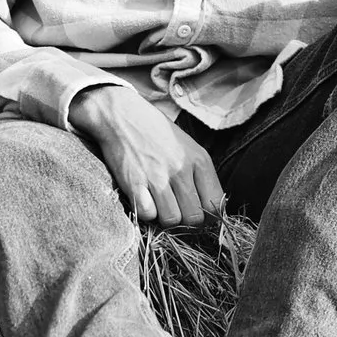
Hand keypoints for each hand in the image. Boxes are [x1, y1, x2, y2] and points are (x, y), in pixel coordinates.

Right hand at [69, 84, 225, 226]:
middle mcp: (182, 170)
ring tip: (158, 203)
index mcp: (199, 160)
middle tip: (174, 208)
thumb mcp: (188, 146)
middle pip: (194, 218)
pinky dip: (146, 212)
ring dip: (164, 216)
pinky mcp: (135, 184)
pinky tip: (143, 198)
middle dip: (185, 219)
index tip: (196, 211)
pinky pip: (148, 216)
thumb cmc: (156, 132)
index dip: (207, 214)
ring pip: (172, 220)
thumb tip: (210, 208)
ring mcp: (158, 178)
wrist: (121, 115)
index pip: (216, 204)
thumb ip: (200, 175)